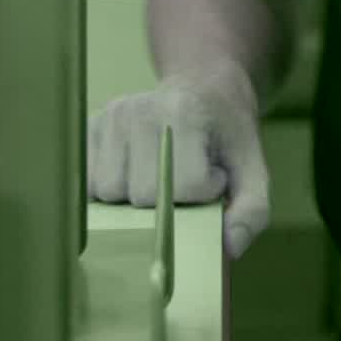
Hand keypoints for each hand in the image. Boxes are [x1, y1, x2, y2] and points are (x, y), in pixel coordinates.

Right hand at [85, 69, 272, 258]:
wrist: (203, 89)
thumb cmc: (227, 137)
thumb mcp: (253, 170)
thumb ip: (251, 212)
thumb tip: (227, 250)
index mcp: (183, 113)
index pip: (182, 186)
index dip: (202, 194)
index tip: (213, 177)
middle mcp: (139, 109)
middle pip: (141, 195)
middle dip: (166, 202)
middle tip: (184, 181)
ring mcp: (111, 117)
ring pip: (108, 192)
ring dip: (134, 200)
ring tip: (159, 177)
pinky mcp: (90, 127)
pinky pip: (86, 184)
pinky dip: (109, 193)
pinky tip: (134, 176)